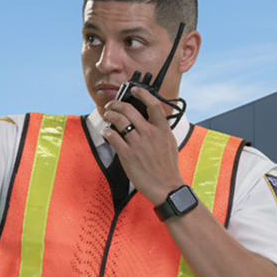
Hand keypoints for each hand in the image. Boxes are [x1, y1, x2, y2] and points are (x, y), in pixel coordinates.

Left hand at [101, 87, 184, 205]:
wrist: (166, 186)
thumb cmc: (168, 167)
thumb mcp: (170, 143)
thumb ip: (161, 130)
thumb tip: (151, 120)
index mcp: (162, 129)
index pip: (153, 104)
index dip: (142, 93)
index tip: (134, 90)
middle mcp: (150, 133)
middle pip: (129, 109)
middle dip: (116, 104)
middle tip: (111, 104)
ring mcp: (138, 144)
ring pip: (119, 120)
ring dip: (109, 115)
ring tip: (107, 115)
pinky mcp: (128, 155)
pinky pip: (113, 137)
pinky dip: (107, 132)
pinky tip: (106, 132)